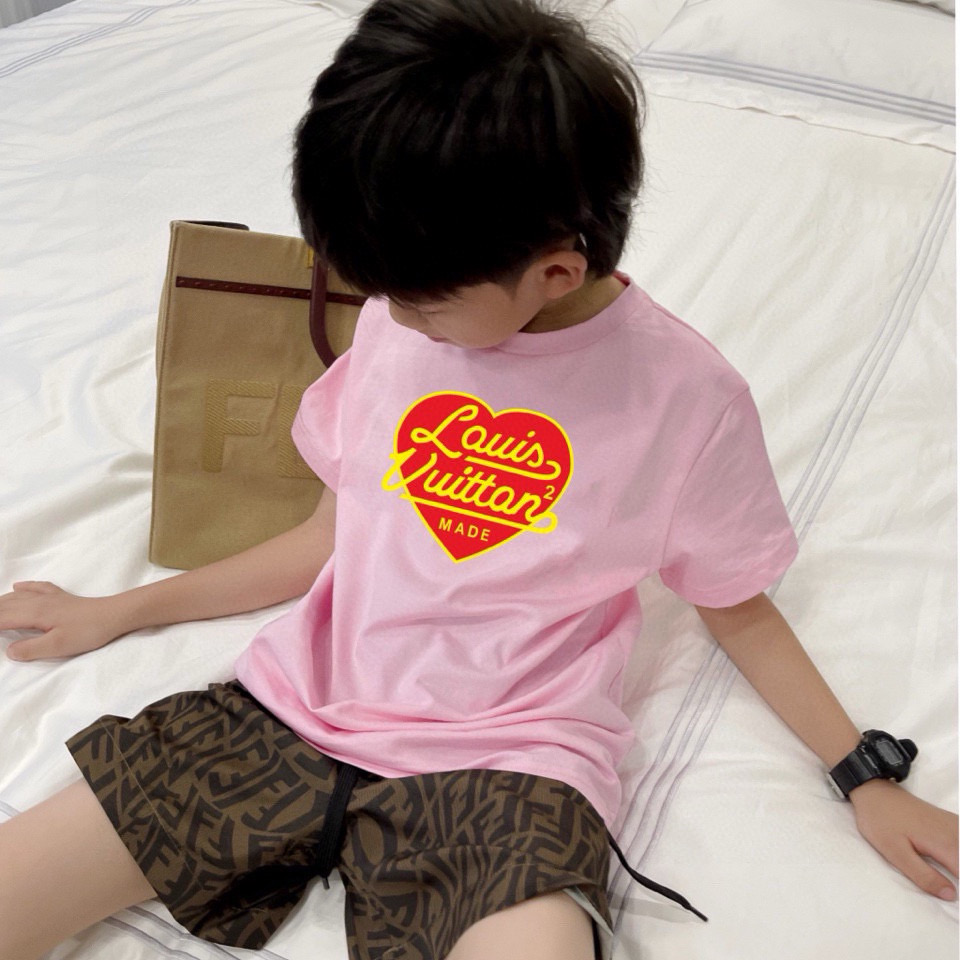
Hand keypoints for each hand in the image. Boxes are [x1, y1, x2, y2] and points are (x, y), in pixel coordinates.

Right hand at [0, 581, 130, 660]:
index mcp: (33, 613)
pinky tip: (17, 585)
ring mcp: (50, 597)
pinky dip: (24, 587)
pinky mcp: (61, 597)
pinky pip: (37, 588)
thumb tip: (8, 650)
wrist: (114, 615)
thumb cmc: (88, 631)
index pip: (0, 619)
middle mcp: (38, 601)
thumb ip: (30, 649)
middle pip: (5, 605)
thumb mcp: (58, 646)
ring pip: (17, 596)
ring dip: (1, 602)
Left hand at [850, 777, 958, 900]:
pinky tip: (954, 859)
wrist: (874, 791)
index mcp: (945, 845)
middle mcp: (955, 833)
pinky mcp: (951, 821)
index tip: (954, 895)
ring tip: (952, 873)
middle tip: (948, 889)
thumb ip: (924, 875)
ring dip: (959, 863)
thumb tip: (952, 895)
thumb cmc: (881, 822)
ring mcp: (955, 824)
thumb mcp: (896, 853)